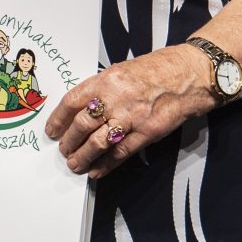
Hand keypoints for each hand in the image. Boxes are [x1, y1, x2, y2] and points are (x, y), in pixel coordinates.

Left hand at [45, 47, 208, 179]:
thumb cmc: (157, 70)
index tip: (52, 131)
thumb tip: (81, 109)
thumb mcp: (122, 70)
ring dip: (83, 157)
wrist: (189, 74)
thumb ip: (102, 89)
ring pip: (98, 142)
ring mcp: (132, 116)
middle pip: (82, 125)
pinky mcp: (147, 132)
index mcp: (107, 79)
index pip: (72, 102)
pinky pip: (121, 152)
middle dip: (69, 142)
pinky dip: (106, 164)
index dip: (58, 119)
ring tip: (76, 164)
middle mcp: (117, 97)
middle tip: (63, 150)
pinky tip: (97, 171)